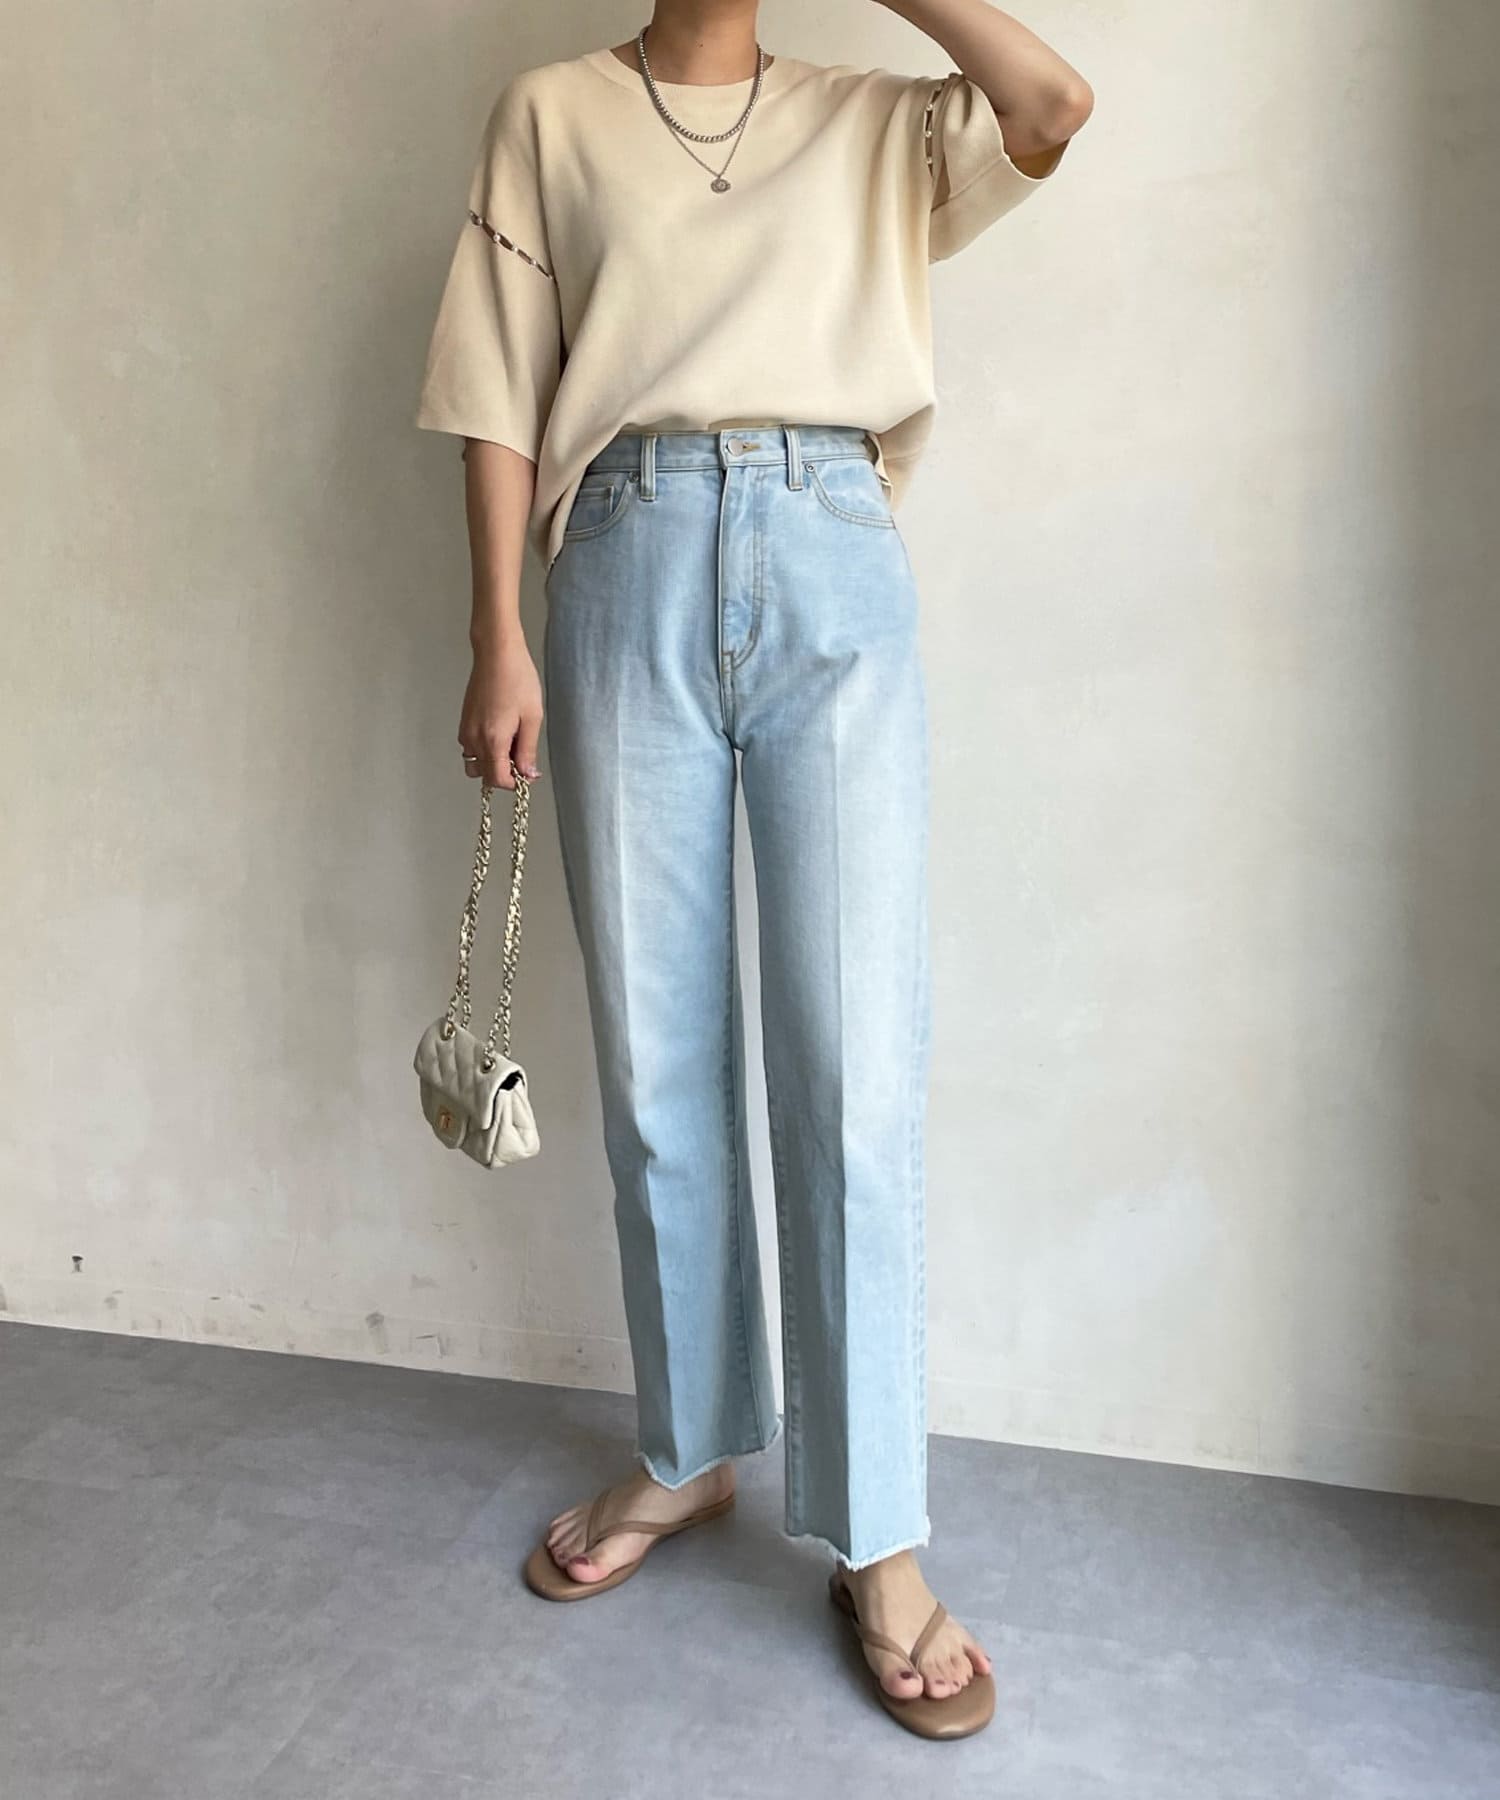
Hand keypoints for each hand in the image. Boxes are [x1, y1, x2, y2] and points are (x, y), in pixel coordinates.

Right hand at [458, 636, 542, 787]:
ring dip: (492, 763)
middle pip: (484, 775)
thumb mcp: (532, 717)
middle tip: (522, 758)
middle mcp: (474, 739)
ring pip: (475, 763)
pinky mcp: (464, 721)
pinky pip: (471, 748)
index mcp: (492, 740)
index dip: (514, 783)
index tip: (527, 774)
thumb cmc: (517, 680)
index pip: (498, 780)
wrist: (497, 654)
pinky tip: (501, 733)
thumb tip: (527, 774)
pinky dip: (484, 750)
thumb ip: (527, 750)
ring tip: (511, 744)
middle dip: (504, 774)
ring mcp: (466, 730)